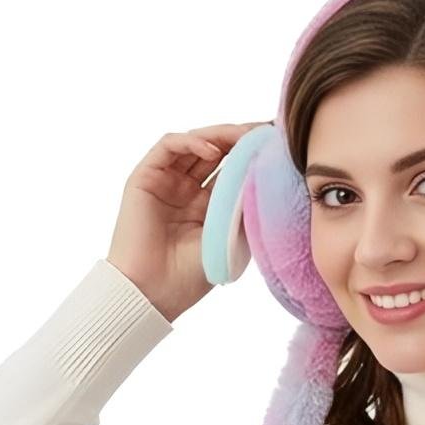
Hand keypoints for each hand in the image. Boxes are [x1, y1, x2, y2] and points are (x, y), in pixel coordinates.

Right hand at [106, 121, 271, 321]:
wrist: (153, 292)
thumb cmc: (189, 276)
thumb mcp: (230, 238)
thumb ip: (245, 207)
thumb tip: (272, 178)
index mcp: (208, 206)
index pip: (233, 169)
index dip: (253, 155)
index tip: (280, 147)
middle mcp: (186, 189)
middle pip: (216, 151)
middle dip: (241, 139)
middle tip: (265, 131)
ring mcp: (165, 182)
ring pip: (194, 143)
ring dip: (220, 135)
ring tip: (244, 137)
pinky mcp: (144, 178)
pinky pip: (168, 147)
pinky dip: (191, 141)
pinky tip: (213, 150)